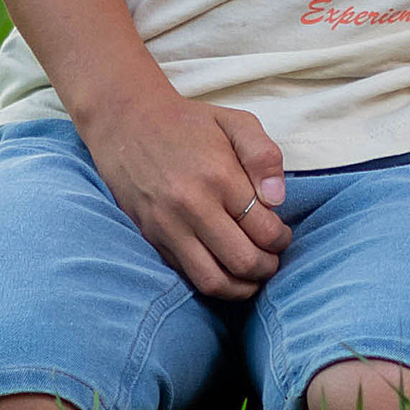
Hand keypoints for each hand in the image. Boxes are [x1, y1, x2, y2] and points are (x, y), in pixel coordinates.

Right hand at [78, 86, 289, 302]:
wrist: (127, 122)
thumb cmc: (188, 123)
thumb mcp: (235, 122)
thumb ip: (264, 156)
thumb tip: (278, 200)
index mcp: (220, 176)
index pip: (265, 230)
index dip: (281, 240)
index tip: (282, 235)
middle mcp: (193, 206)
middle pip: (243, 261)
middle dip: (267, 267)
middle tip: (272, 259)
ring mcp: (169, 226)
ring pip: (213, 281)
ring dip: (241, 287)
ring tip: (252, 276)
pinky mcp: (151, 238)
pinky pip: (186, 276)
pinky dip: (211, 282)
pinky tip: (224, 270)